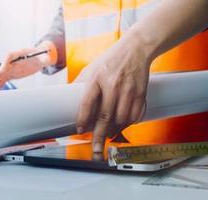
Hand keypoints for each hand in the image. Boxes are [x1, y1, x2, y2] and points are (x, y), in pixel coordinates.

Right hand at [0, 41, 54, 88]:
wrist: (40, 58)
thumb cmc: (42, 56)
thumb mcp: (44, 57)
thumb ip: (44, 59)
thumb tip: (46, 60)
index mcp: (20, 53)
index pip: (10, 56)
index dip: (5, 62)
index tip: (3, 69)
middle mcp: (14, 60)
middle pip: (4, 65)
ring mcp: (13, 67)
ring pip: (3, 73)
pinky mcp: (14, 73)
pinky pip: (6, 77)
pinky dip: (1, 82)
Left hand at [74, 38, 151, 152]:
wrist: (135, 49)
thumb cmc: (110, 61)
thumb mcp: (91, 69)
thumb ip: (80, 85)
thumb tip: (66, 100)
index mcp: (96, 78)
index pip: (87, 102)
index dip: (83, 119)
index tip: (80, 130)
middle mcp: (112, 85)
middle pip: (105, 116)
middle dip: (99, 135)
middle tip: (95, 149)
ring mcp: (128, 90)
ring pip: (121, 119)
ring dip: (113, 131)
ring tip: (107, 135)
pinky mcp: (140, 93)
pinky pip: (134, 116)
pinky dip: (127, 124)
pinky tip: (121, 126)